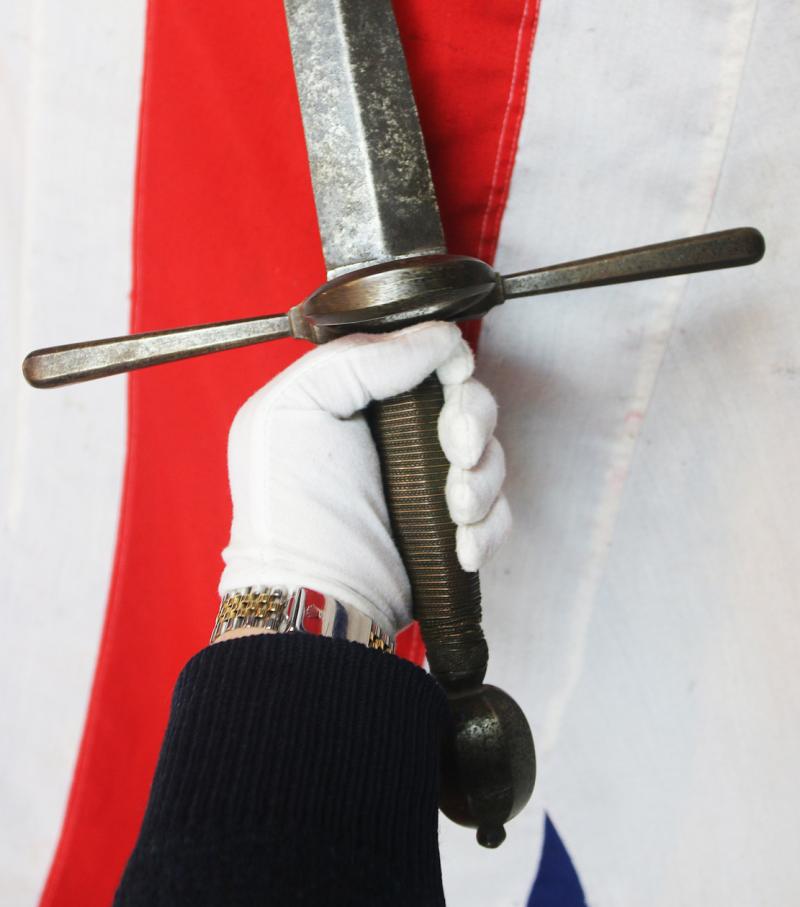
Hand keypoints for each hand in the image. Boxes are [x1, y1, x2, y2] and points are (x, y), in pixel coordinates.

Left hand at [219, 321, 510, 634]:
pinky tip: (460, 544)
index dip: (446, 363)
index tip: (451, 376)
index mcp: (355, 400)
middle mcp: (392, 438)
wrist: (313, 599)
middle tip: (456, 449)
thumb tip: (435, 338)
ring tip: (456, 508)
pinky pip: (496, 511)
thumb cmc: (289, 511)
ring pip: (488, 455)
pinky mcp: (448, 529)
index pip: (421, 359)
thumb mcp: (294, 408)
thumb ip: (358, 357)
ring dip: (480, 480)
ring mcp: (424, 485)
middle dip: (470, 422)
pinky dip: (486, 527)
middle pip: (465, 402)